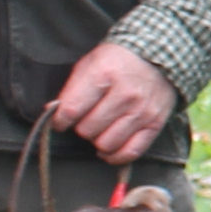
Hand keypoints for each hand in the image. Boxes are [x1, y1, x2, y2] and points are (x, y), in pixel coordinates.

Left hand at [47, 40, 178, 164]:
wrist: (157, 55)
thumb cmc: (117, 60)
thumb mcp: (89, 64)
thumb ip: (71, 89)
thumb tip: (53, 111)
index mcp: (104, 74)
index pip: (72, 110)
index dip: (60, 120)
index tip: (61, 121)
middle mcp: (125, 94)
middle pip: (88, 129)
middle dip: (82, 127)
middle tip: (87, 120)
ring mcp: (142, 110)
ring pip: (107, 144)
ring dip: (98, 141)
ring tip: (100, 131)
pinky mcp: (155, 123)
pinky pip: (131, 152)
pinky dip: (116, 156)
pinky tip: (109, 149)